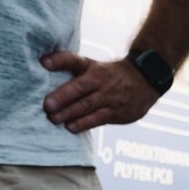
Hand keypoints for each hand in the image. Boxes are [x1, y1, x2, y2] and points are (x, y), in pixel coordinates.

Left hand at [40, 52, 163, 132]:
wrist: (145, 80)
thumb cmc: (110, 73)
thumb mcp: (92, 64)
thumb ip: (68, 62)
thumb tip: (42, 62)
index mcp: (93, 70)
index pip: (75, 67)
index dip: (60, 70)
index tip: (45, 70)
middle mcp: (101, 83)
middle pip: (80, 90)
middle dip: (63, 99)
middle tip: (47, 108)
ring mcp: (110, 99)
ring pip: (88, 107)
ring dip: (70, 114)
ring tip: (54, 119)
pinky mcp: (117, 113)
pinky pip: (98, 119)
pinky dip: (84, 123)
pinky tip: (71, 127)